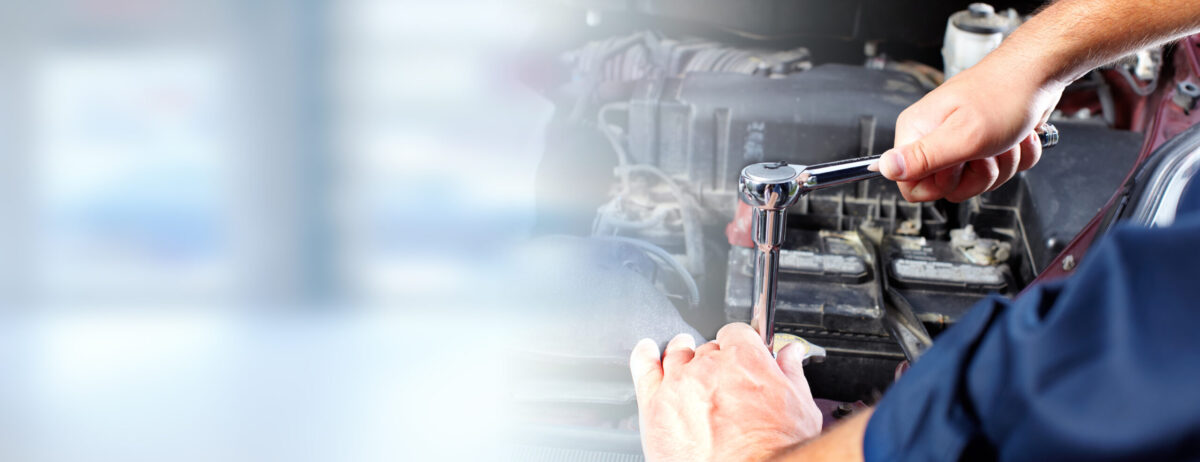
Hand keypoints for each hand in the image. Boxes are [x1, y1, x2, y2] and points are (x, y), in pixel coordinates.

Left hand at [629, 323, 821, 461]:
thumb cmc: (776, 451)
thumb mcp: (799, 408)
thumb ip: (791, 372)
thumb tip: (790, 354)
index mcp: (745, 360)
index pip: (737, 333)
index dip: (740, 343)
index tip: (740, 352)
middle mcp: (709, 367)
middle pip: (707, 347)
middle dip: (714, 359)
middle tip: (720, 378)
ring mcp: (679, 385)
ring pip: (676, 354)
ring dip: (682, 354)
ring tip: (685, 359)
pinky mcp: (655, 405)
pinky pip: (644, 368)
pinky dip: (645, 356)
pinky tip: (648, 352)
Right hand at [874, 55, 1064, 201]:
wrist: (1039, 75)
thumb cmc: (1003, 94)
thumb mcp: (962, 134)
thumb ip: (922, 157)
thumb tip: (884, 167)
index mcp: (918, 132)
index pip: (909, 184)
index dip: (938, 184)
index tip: (958, 164)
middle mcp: (934, 137)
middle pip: (946, 188)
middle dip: (978, 175)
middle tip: (986, 149)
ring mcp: (960, 142)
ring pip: (975, 181)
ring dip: (1002, 165)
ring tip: (1006, 139)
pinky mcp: (983, 145)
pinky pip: (998, 172)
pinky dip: (1016, 158)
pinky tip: (1018, 137)